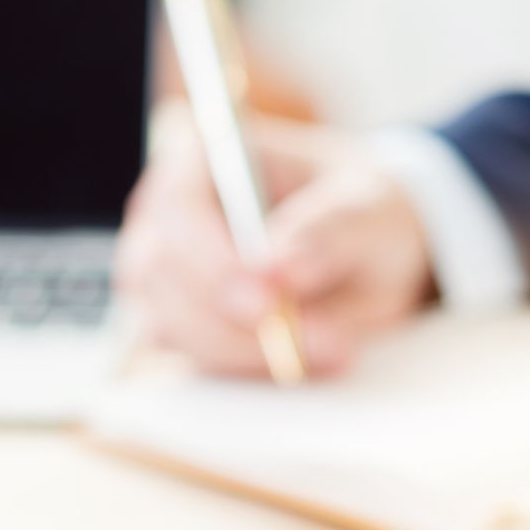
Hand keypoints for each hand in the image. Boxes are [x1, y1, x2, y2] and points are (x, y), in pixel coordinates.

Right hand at [116, 110, 433, 377]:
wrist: (369, 251)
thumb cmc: (361, 212)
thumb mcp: (368, 212)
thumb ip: (327, 232)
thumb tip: (276, 270)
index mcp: (204, 160)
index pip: (177, 209)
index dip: (212, 262)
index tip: (267, 305)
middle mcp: (168, 215)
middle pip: (161, 276)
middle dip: (236, 323)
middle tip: (327, 344)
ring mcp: (165, 274)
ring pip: (171, 327)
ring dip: (248, 353)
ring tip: (334, 349)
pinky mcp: (179, 325)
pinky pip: (193, 360)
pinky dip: (250, 370)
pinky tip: (306, 360)